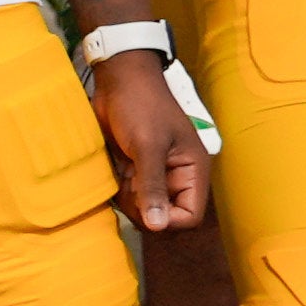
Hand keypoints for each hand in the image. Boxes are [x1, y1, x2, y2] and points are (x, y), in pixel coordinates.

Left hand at [88, 50, 208, 235]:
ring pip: (145, 208)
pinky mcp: (136, 169)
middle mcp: (177, 176)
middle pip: (165, 216)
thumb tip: (157, 226)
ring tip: (121, 176)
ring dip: (129, 200)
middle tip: (129, 187)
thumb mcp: (148, 145)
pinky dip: (120, 191)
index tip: (145, 208)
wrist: (119, 79)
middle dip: (144, 209)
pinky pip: (130, 195)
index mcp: (192, 170)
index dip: (169, 220)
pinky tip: (113, 174)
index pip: (190, 215)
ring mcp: (155, 174)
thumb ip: (152, 186)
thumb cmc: (140, 105)